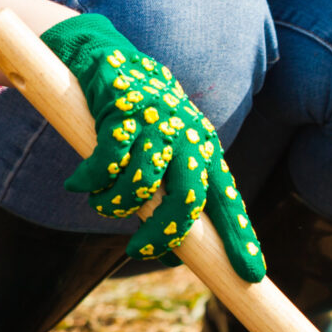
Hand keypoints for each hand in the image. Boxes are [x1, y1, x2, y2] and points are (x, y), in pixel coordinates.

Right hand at [39, 14, 264, 281]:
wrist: (106, 57)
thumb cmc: (141, 118)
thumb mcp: (167, 151)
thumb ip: (174, 193)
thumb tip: (174, 254)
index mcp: (204, 152)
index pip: (227, 202)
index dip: (240, 238)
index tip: (252, 275)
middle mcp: (187, 139)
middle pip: (185, 202)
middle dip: (162, 235)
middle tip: (139, 251)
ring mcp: (157, 124)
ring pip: (140, 187)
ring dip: (114, 205)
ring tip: (102, 203)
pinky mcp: (122, 111)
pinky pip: (107, 164)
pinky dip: (90, 182)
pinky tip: (80, 183)